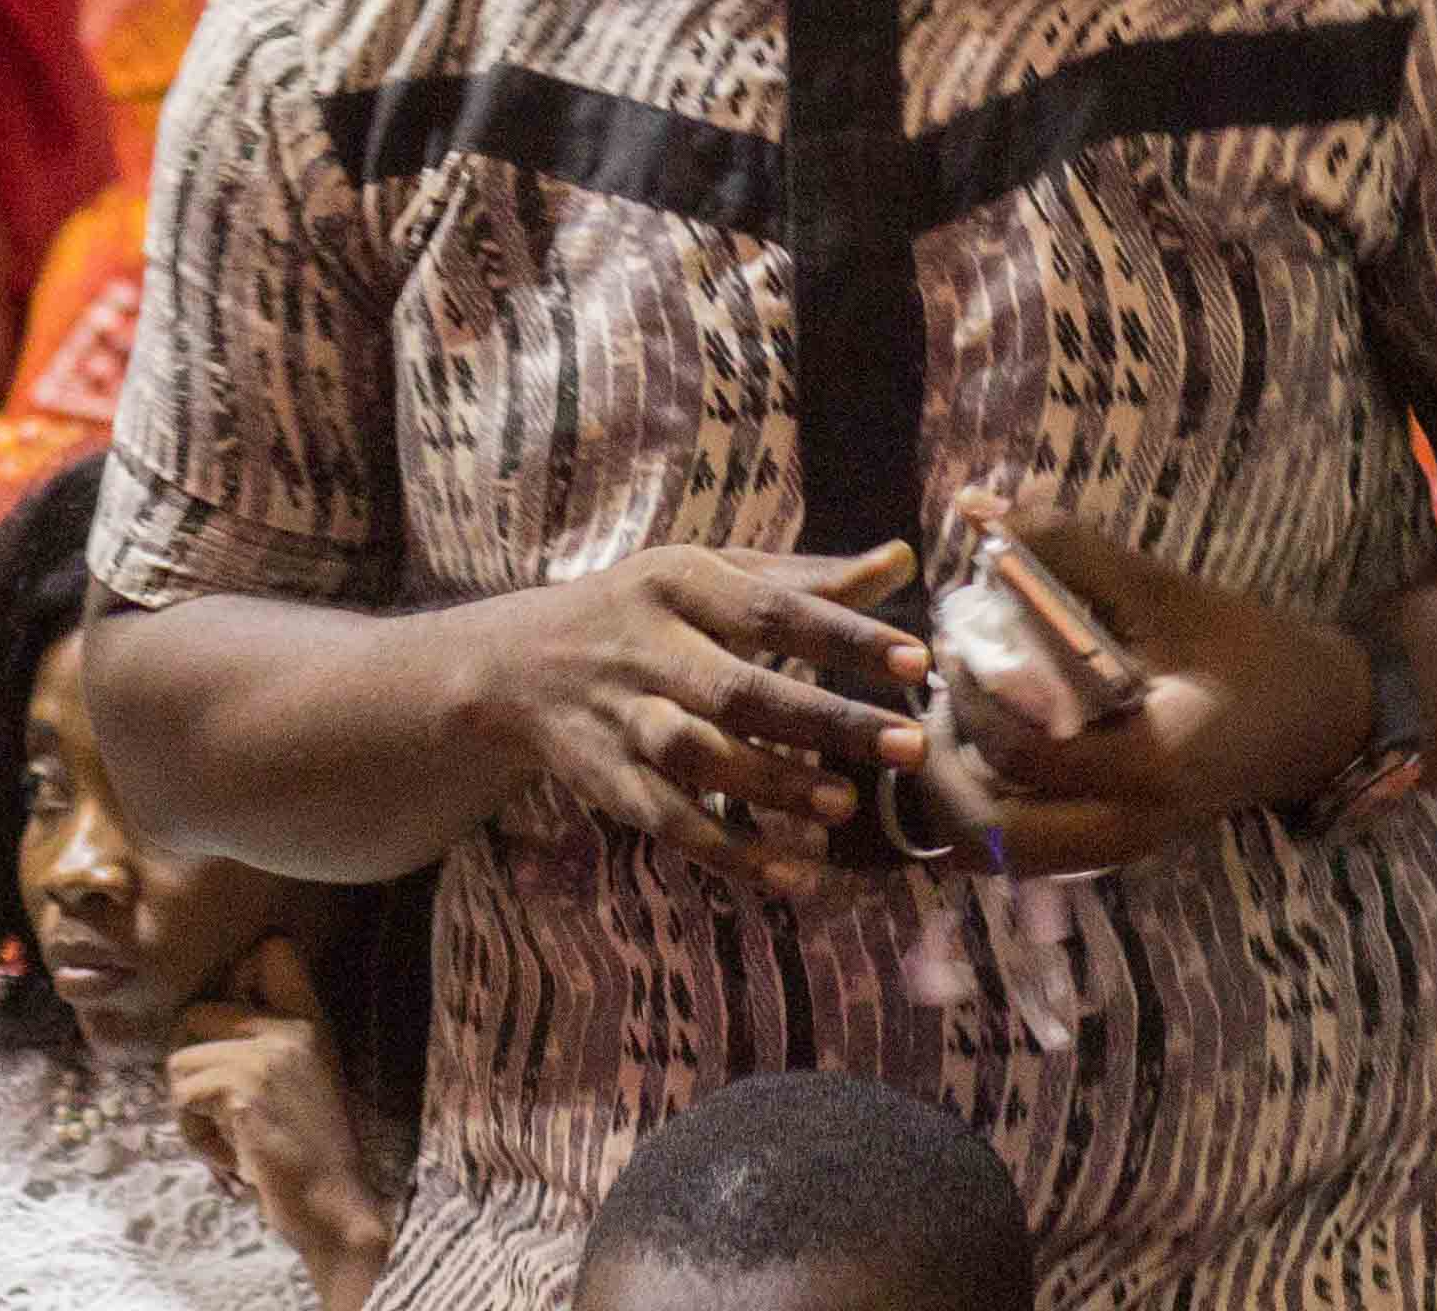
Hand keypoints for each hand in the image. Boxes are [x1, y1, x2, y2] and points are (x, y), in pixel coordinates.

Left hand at [168, 944, 389, 1309]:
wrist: (334, 1209)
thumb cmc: (307, 1156)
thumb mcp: (300, 1079)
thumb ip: (265, 1041)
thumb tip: (195, 1020)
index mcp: (309, 1020)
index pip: (270, 948)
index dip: (233, 980)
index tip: (230, 1037)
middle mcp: (291, 1026)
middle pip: (194, 1011)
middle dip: (188, 1066)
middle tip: (217, 1110)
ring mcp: (268, 1054)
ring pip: (178, 1059)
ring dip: (188, 1110)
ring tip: (226, 1138)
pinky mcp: (244, 1089)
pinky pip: (181, 1095)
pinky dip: (192, 1134)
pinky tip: (228, 1155)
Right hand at [477, 541, 930, 894]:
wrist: (518, 664)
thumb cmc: (646, 611)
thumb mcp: (712, 576)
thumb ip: (808, 579)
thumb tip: (902, 561)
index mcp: (679, 581)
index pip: (773, 609)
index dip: (846, 636)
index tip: (918, 663)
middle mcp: (646, 646)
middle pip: (742, 690)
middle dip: (828, 721)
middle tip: (910, 748)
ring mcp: (623, 718)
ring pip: (700, 758)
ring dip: (774, 784)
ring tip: (847, 806)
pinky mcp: (609, 783)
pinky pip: (672, 824)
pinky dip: (732, 853)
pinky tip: (797, 876)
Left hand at [906, 509, 1376, 879]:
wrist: (1323, 717)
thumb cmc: (1249, 650)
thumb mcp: (1166, 593)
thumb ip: (1072, 552)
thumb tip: (978, 505)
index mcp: (1151, 763)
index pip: (1023, 752)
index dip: (968, 699)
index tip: (950, 646)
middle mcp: (1133, 824)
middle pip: (997, 841)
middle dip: (942, 782)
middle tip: (924, 714)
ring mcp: (1128, 846)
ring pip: (1010, 859)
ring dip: (962, 805)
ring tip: (948, 735)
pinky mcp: (1123, 846)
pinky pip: (1035, 852)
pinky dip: (995, 813)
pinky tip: (985, 755)